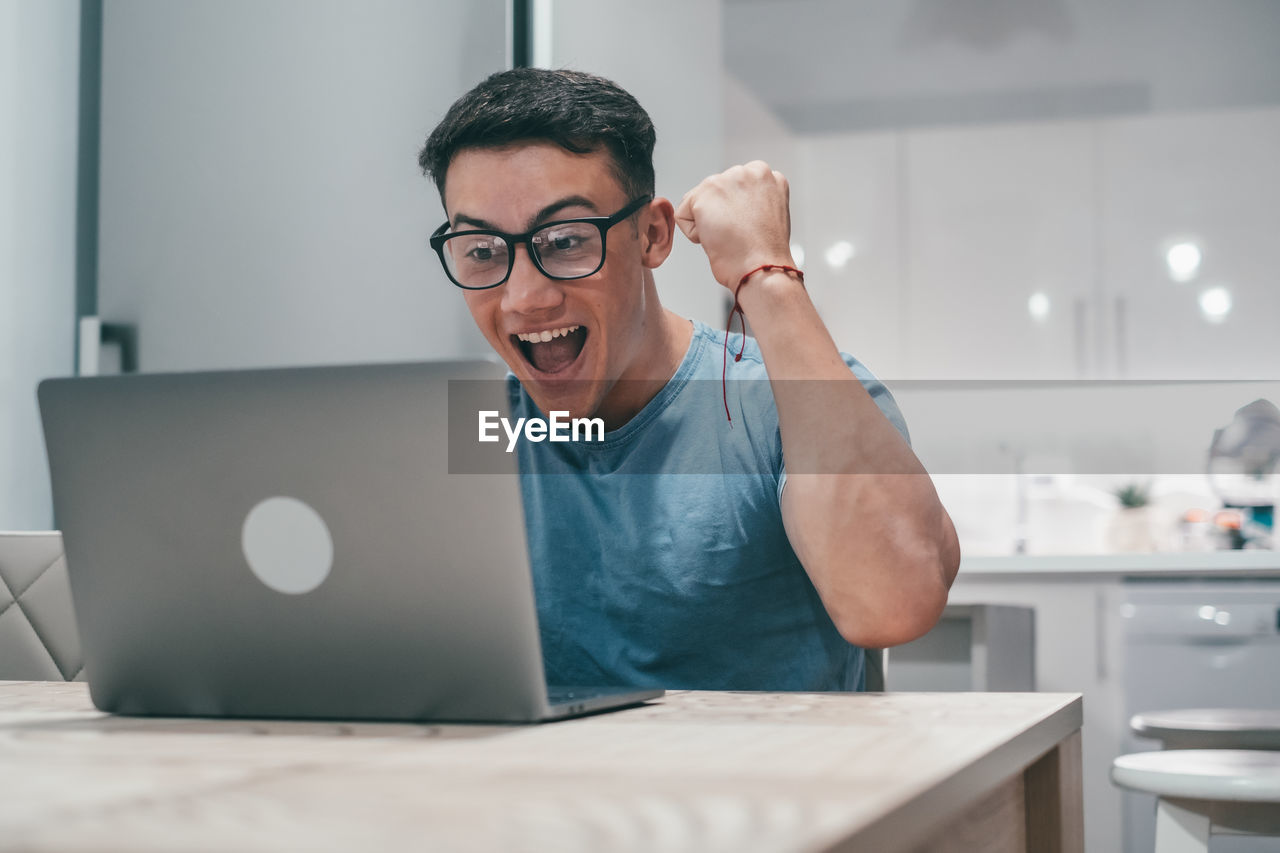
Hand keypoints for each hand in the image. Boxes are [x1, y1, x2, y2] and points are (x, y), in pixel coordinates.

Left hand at [674, 161, 794, 291]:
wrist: (762, 268)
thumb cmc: (765, 253)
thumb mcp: (768, 214)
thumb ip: (751, 199)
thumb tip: (730, 205)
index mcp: (766, 176)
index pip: (734, 188)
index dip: (736, 213)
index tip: (748, 228)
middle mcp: (748, 171)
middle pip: (714, 192)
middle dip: (720, 214)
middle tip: (737, 234)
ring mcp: (726, 180)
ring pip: (698, 202)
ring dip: (708, 223)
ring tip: (729, 237)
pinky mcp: (705, 194)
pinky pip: (683, 215)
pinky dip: (693, 233)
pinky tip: (716, 239)